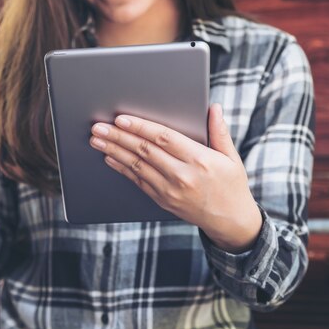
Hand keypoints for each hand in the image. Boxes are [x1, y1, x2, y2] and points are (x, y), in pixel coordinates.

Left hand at [89, 103, 261, 252]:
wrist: (230, 221)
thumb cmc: (231, 185)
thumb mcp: (231, 157)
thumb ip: (219, 131)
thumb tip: (214, 107)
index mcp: (200, 160)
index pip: (164, 138)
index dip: (141, 127)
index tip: (122, 119)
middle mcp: (182, 175)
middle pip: (144, 150)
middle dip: (118, 137)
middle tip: (98, 127)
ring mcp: (170, 190)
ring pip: (136, 166)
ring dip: (113, 151)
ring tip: (97, 140)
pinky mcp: (162, 200)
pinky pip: (137, 181)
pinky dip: (122, 168)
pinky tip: (109, 158)